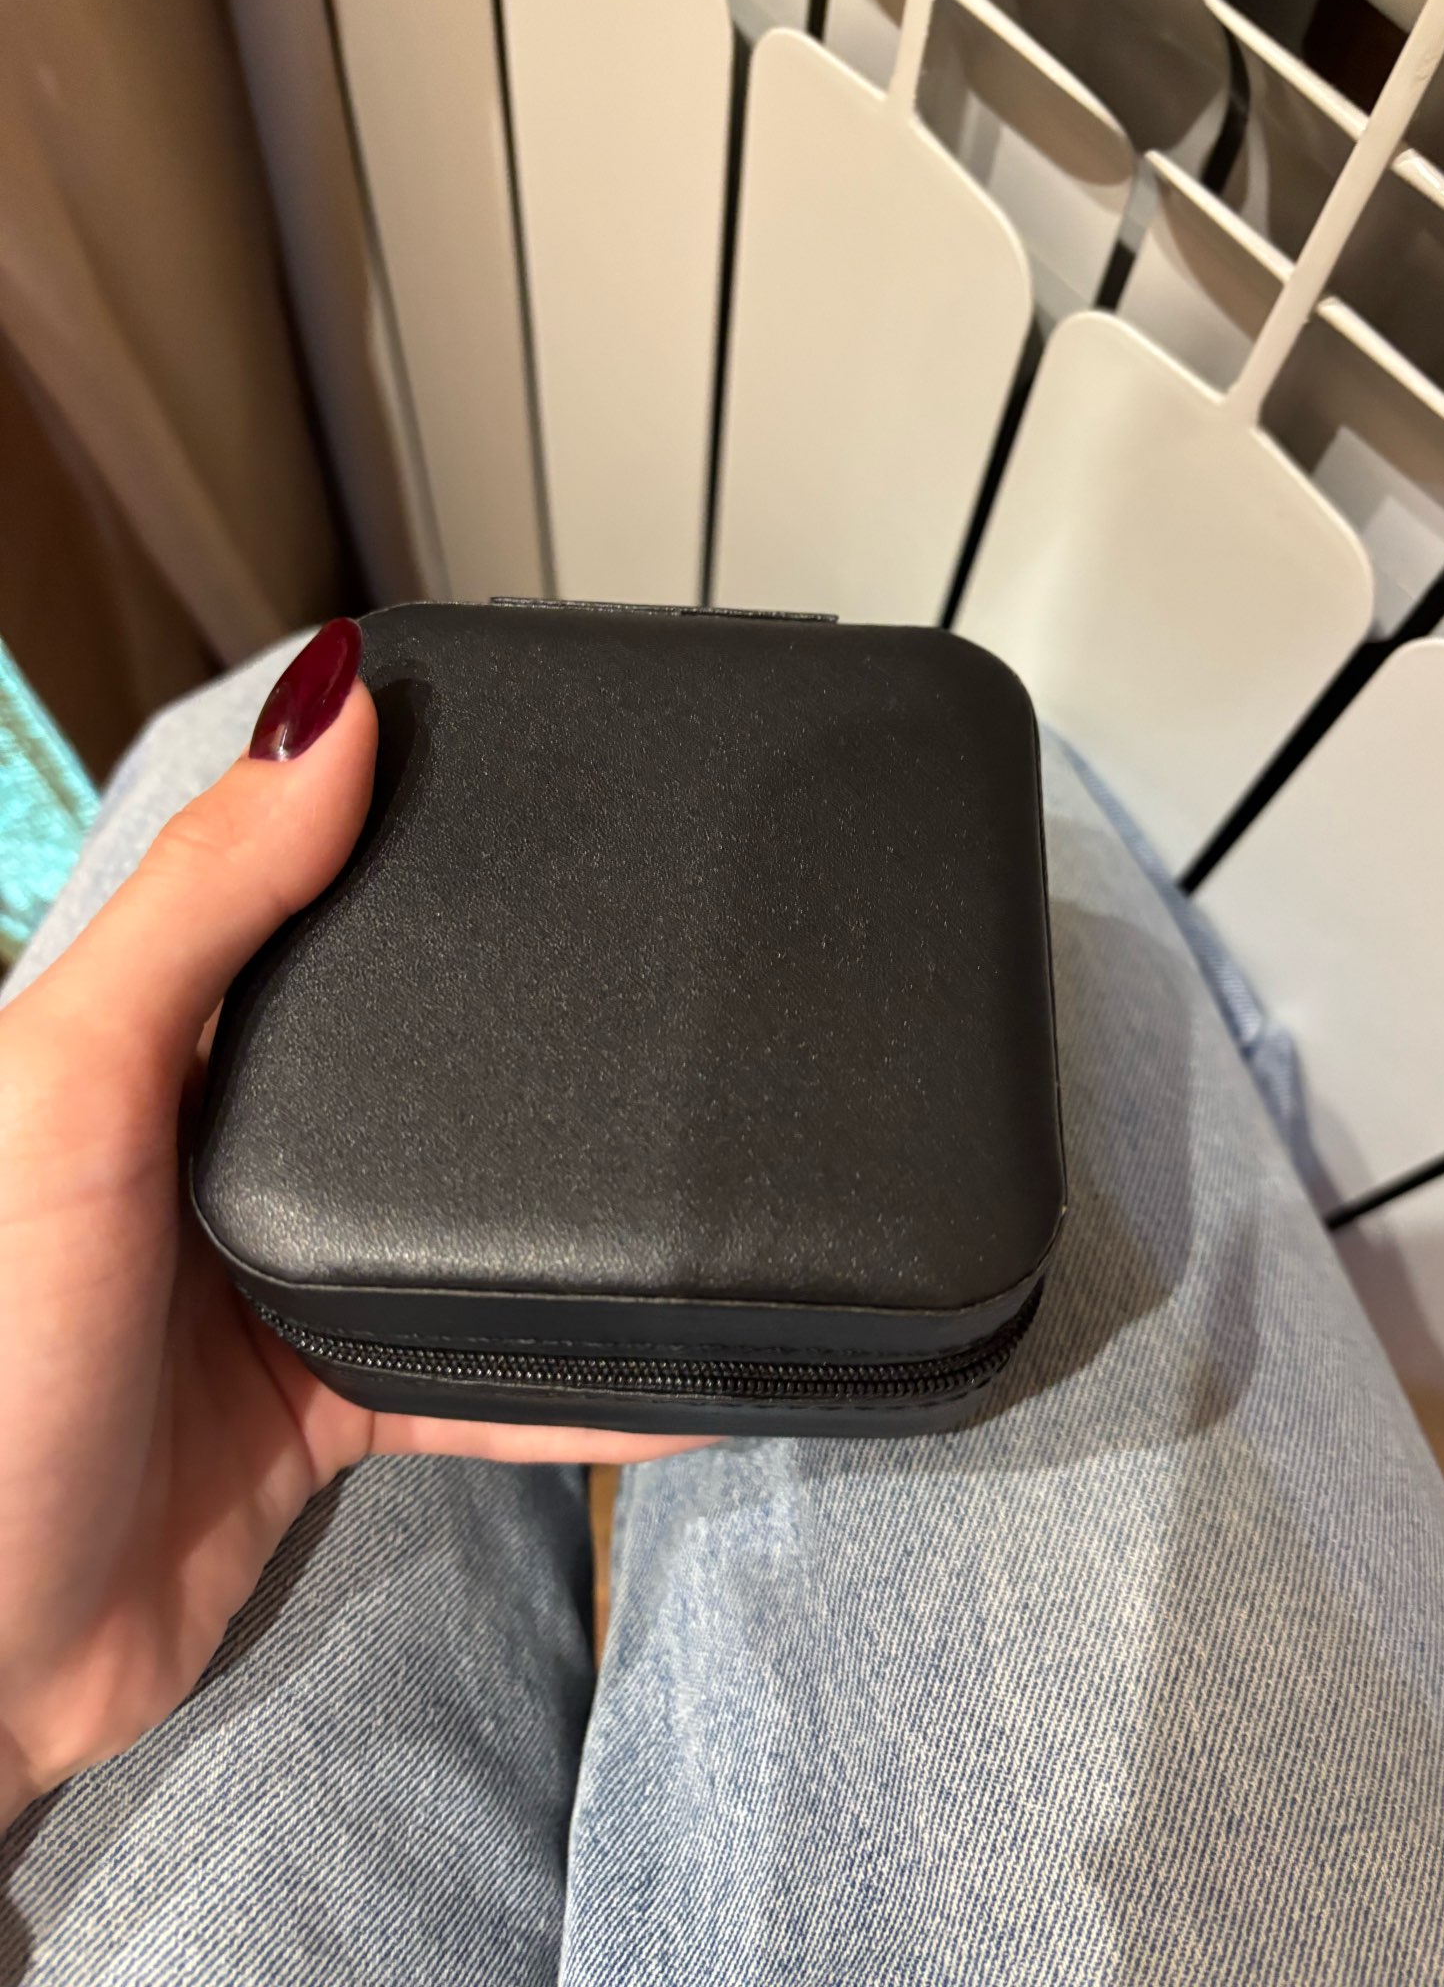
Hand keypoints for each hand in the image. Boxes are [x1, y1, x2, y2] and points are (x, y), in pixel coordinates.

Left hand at [0, 621, 702, 1823]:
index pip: (295, 899)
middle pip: (405, 1058)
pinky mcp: (338, 1408)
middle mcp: (223, 1153)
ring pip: (467, 1217)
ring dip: (570, 1202)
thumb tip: (330, 709)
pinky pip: (494, 1376)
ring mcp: (286, 1285)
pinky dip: (590, 1378)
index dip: (397, 824)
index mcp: (154, 1049)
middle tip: (663, 950)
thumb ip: (199, 912)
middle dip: (519, 1013)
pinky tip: (692, 1360)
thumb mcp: (71, 1096)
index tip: (533, 765)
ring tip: (698, 1142)